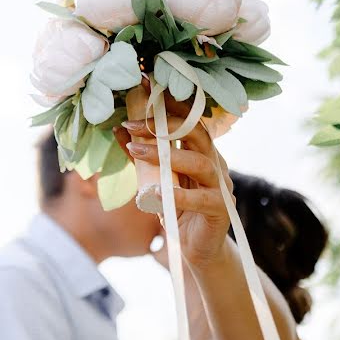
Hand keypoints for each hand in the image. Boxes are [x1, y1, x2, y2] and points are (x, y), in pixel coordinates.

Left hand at [112, 86, 234, 269]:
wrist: (198, 250)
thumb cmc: (178, 211)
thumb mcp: (155, 180)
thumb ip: (141, 157)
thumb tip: (119, 130)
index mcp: (202, 152)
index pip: (190, 119)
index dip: (169, 104)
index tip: (143, 89)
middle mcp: (215, 163)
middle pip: (197, 133)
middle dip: (164, 125)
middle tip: (132, 124)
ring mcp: (221, 186)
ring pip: (199, 162)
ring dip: (165, 155)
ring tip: (136, 151)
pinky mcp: (220, 210)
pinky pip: (201, 199)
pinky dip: (178, 195)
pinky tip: (156, 194)